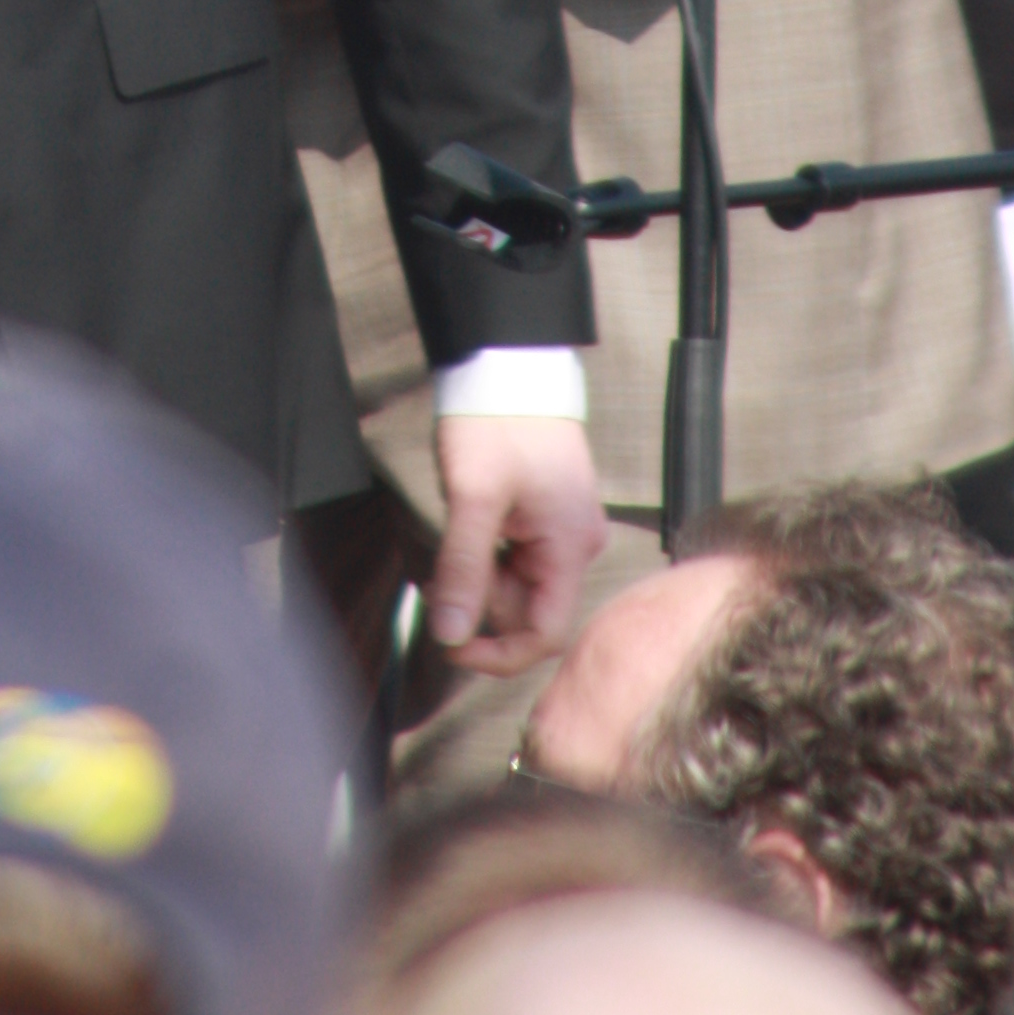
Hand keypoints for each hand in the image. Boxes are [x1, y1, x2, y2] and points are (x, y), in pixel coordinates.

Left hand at [426, 413, 606, 671]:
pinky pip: (518, 558)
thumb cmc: (494, 421)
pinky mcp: (548, 515)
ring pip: (518, 584)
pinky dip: (487, 556)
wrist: (506, 362)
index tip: (449, 645)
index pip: (546, 632)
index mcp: (571, 545)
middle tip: (436, 573)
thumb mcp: (472, 497)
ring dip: (479, 577)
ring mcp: (564, 528)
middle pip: (528, 608)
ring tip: (449, 539)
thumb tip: (449, 636)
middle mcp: (577, 543)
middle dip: (479, 600)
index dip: (498, 652)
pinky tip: (466, 529)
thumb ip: (464, 570)